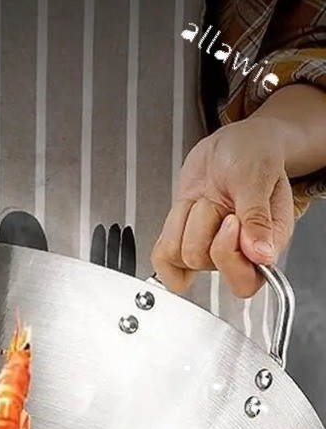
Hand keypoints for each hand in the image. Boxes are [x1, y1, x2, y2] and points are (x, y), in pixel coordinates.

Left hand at [151, 116, 294, 297]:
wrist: (232, 146)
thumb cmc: (253, 156)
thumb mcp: (258, 178)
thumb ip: (258, 217)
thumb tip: (263, 255)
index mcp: (266, 244)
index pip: (244, 283)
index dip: (227, 255)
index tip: (230, 220)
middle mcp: (238, 253)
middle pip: (201, 261)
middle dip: (202, 224)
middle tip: (218, 201)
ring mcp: (209, 250)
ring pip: (179, 255)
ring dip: (186, 219)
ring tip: (206, 199)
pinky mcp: (185, 244)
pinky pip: (162, 256)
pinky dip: (169, 228)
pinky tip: (187, 210)